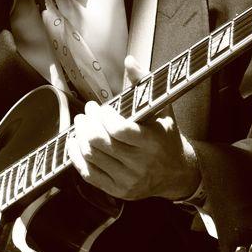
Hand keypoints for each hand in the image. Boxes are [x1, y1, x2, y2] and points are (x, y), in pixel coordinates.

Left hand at [67, 56, 200, 200]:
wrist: (176, 173)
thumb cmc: (166, 136)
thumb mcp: (162, 108)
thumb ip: (145, 83)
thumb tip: (129, 61)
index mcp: (151, 142)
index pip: (119, 130)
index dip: (102, 116)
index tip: (97, 106)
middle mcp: (139, 164)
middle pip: (100, 142)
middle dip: (87, 124)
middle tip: (85, 113)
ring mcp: (127, 180)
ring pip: (92, 157)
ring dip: (80, 137)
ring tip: (81, 125)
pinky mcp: (117, 191)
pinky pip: (89, 175)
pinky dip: (77, 157)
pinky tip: (75, 143)